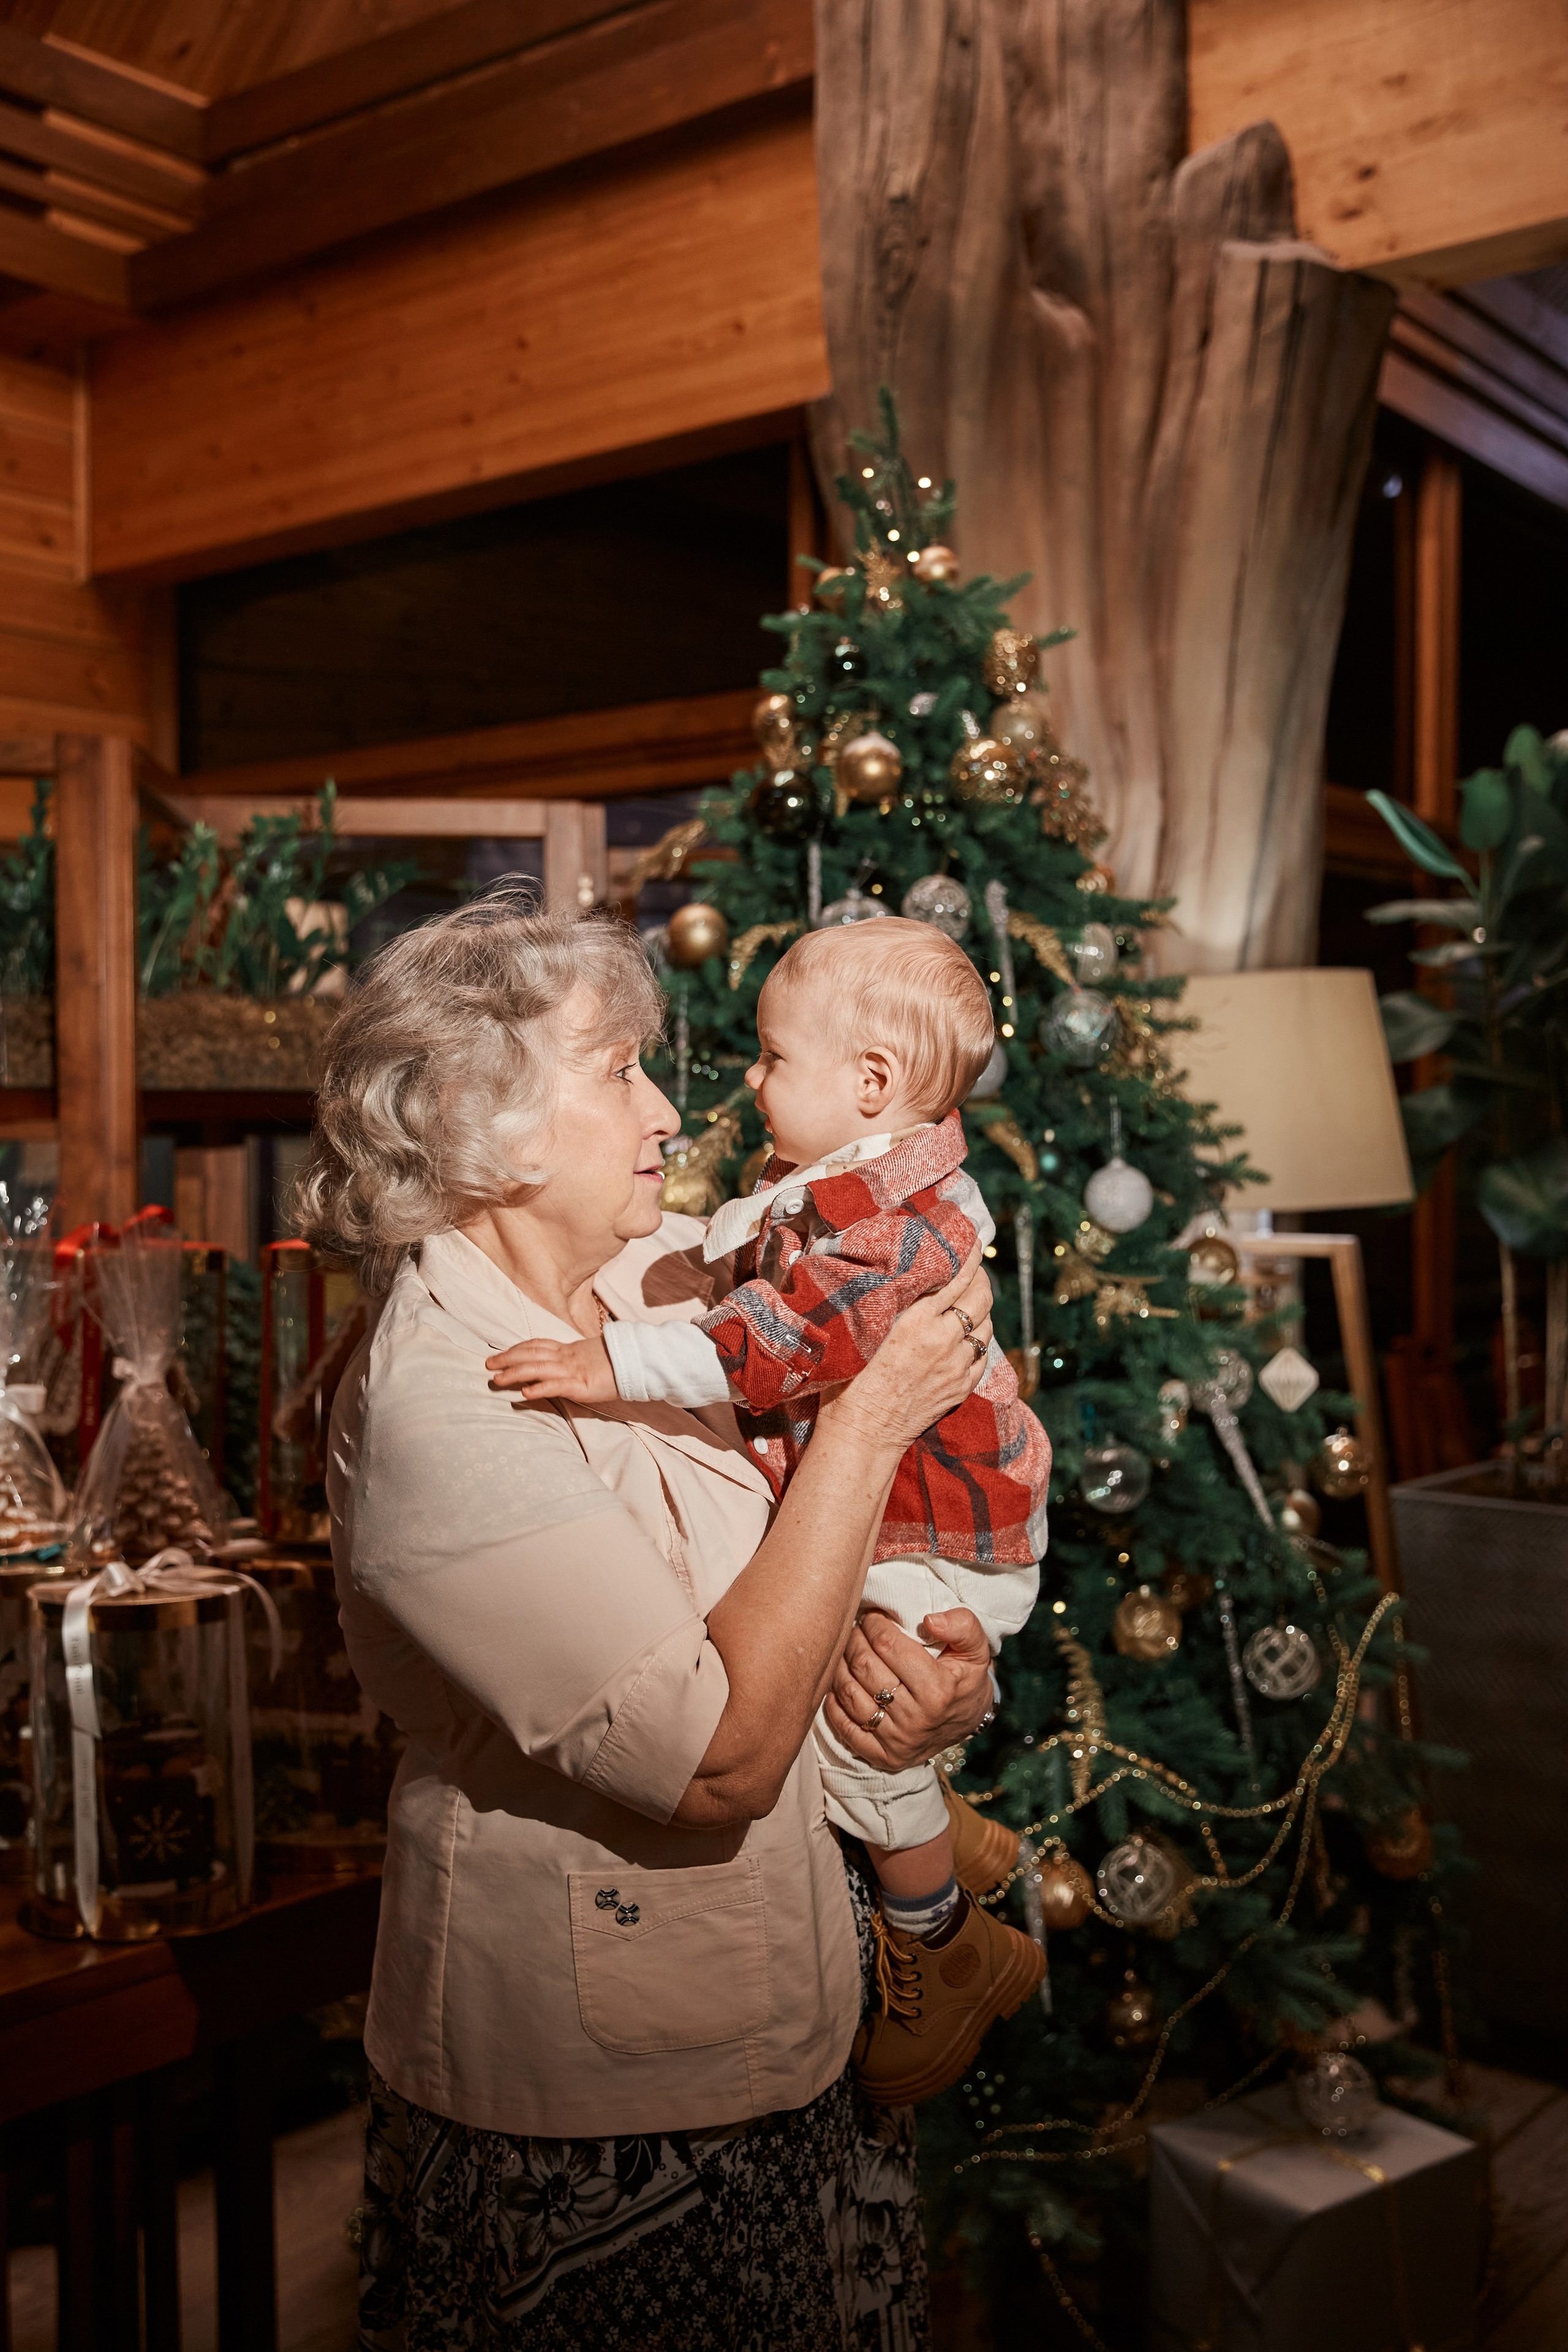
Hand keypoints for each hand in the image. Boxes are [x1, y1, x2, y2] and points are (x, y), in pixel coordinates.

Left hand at [485, 1333, 616, 1403]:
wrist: (637, 1361)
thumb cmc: (616, 1361)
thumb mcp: (590, 1356)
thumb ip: (573, 1358)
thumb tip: (559, 1363)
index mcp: (568, 1349)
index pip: (537, 1344)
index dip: (517, 1348)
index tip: (501, 1353)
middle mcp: (567, 1357)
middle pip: (531, 1354)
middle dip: (507, 1359)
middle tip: (488, 1365)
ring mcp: (573, 1370)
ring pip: (538, 1368)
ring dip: (515, 1374)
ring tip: (497, 1380)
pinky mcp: (581, 1384)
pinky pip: (556, 1385)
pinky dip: (539, 1388)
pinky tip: (525, 1394)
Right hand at [816, 1246, 992, 1455]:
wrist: (862, 1432)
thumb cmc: (848, 1379)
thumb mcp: (862, 1329)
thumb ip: (885, 1301)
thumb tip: (893, 1274)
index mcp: (918, 1320)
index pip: (957, 1278)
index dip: (970, 1258)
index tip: (974, 1242)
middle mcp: (944, 1340)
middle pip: (980, 1298)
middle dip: (980, 1279)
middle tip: (973, 1269)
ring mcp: (957, 1366)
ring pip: (986, 1327)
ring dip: (981, 1310)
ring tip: (970, 1302)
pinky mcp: (962, 1387)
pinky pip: (983, 1355)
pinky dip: (980, 1340)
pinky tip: (969, 1336)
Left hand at [821, 1606, 993, 1771]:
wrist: (968, 1721)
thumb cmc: (965, 1677)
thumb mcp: (976, 1649)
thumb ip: (962, 1626)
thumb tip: (930, 1621)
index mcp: (938, 1690)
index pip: (888, 1645)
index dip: (874, 1624)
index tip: (872, 1616)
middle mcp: (916, 1719)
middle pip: (864, 1666)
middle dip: (854, 1639)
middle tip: (856, 1629)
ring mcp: (897, 1740)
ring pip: (849, 1692)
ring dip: (840, 1665)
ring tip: (847, 1651)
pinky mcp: (882, 1756)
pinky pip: (844, 1727)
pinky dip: (834, 1702)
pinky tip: (839, 1683)